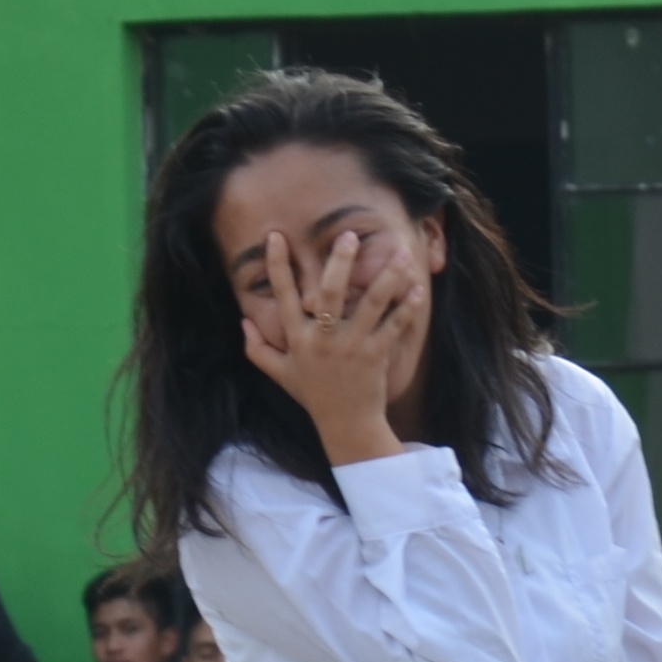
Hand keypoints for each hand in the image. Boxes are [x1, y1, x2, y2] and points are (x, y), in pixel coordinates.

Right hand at [235, 223, 427, 467]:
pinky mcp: (375, 357)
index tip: (276, 236)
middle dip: (340, 261)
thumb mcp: (279, 374)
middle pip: (330, 293)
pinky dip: (407, 308)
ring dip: (387, 278)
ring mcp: (351, 348)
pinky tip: (418, 288)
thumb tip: (242, 322)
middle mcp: (323, 340)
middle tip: (349, 235)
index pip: (284, 296)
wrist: (345, 426)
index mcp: (297, 339)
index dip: (278, 266)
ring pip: (371, 305)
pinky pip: (394, 327)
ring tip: (399, 253)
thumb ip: (257, 349)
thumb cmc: (313, 396)